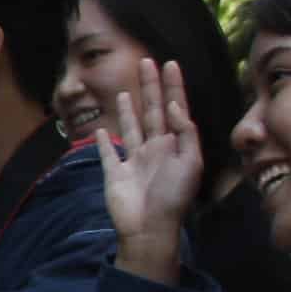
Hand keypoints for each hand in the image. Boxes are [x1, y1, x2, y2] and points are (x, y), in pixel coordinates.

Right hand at [100, 62, 207, 277]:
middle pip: (152, 111)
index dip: (172, 86)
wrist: (149, 229)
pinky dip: (103, 143)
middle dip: (149, 87)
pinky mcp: (114, 174)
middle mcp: (154, 149)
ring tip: (124, 92)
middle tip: (145, 62)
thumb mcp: (191, 162)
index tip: (169, 63)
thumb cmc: (173, 197)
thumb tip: (172, 105)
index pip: (174, 109)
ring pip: (130, 129)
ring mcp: (133, 162)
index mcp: (174, 146)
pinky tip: (100, 131)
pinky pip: (108, 154)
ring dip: (127, 111)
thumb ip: (185, 132)